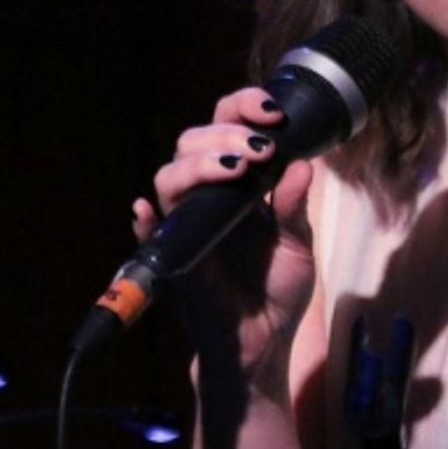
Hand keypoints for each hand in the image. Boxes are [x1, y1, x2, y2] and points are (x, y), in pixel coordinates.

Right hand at [132, 88, 317, 400]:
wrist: (263, 341)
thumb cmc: (278, 288)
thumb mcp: (298, 245)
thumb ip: (295, 207)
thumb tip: (302, 165)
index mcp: (239, 181)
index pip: (228, 126)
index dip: (243, 107)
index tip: (272, 113)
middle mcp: (208, 195)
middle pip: (192, 141)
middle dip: (224, 135)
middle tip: (260, 151)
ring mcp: (186, 225)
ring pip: (169, 177)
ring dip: (198, 166)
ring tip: (235, 172)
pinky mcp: (173, 259)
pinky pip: (148, 235)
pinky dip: (145, 221)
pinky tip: (146, 212)